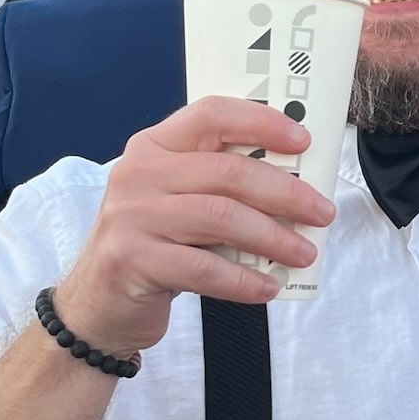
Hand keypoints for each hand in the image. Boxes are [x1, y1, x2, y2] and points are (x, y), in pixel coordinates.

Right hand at [53, 99, 335, 356]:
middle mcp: (139, 173)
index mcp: (154, 147)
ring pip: (220, 217)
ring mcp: (132, 216)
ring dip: (272, 237)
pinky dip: (244, 280)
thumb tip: (296, 186)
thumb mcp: (178, 202)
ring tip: (304, 252)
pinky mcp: (132, 260)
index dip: (261, 122)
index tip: (303, 141)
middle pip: (227, 172)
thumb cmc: (153, 247)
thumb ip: (220, 185)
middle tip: (321, 212)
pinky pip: (203, 268)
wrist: (97, 304)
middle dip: (285, 192)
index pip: (211, 115)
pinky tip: (268, 287)